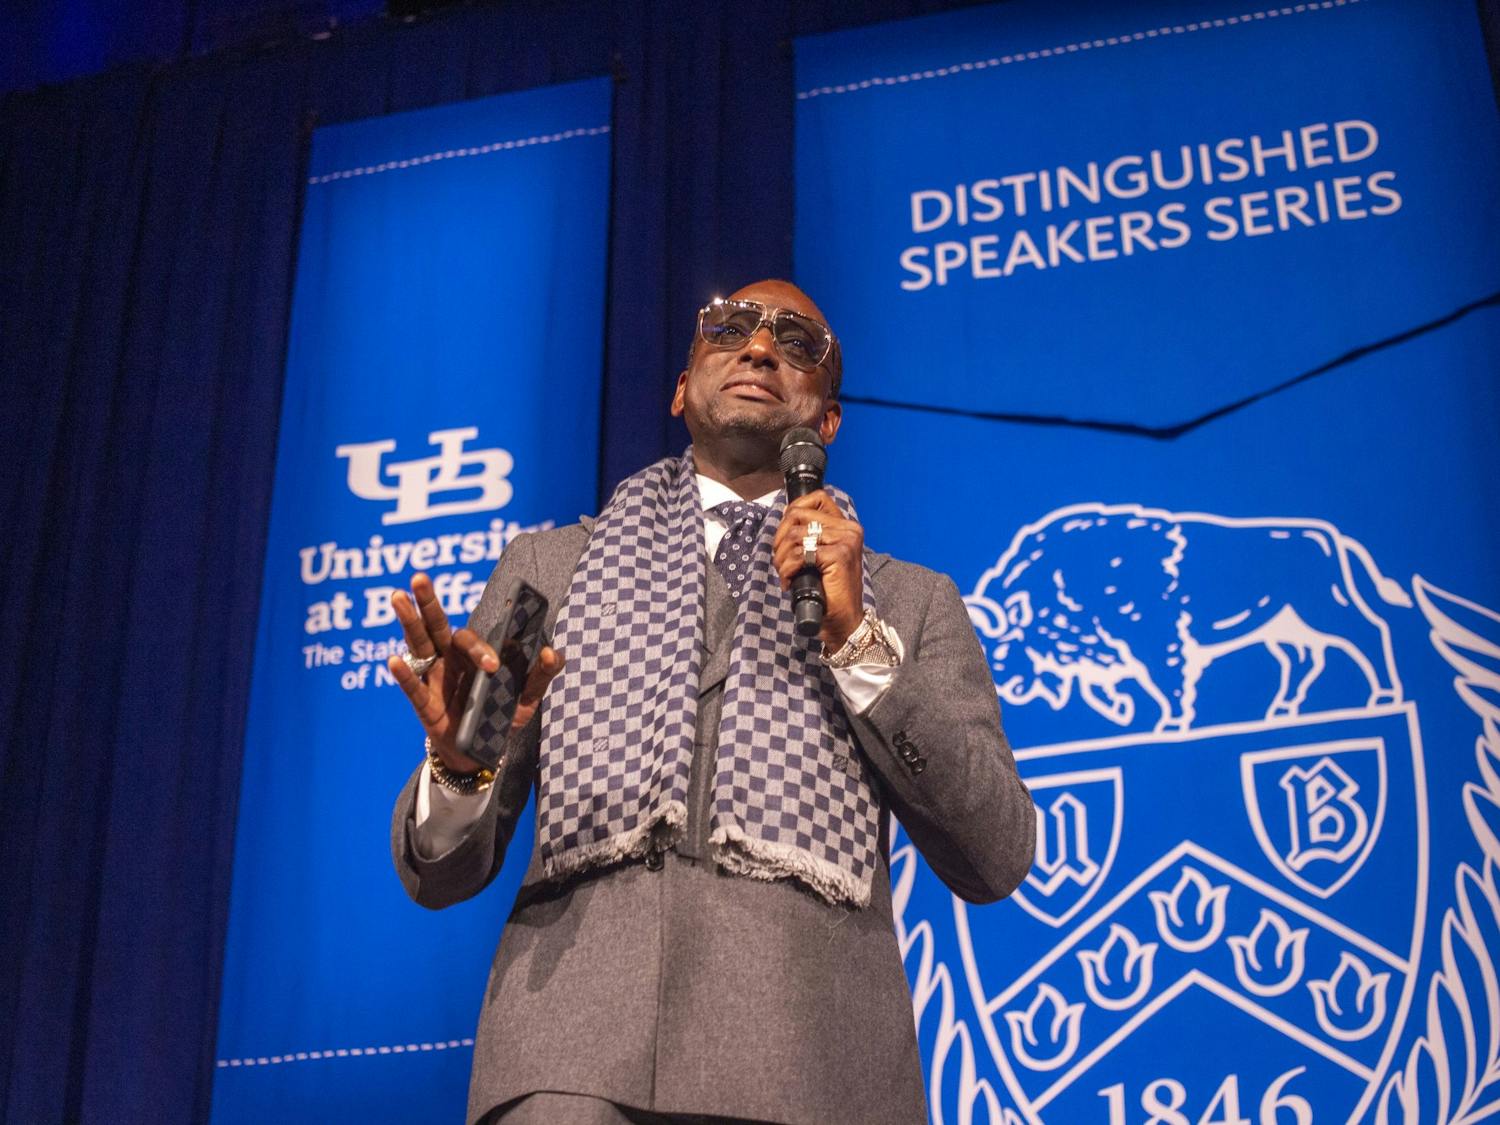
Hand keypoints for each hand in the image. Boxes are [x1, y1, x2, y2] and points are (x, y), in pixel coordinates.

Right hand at [386, 573, 564, 774]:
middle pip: (436, 625)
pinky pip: (412, 687)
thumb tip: (552, 652)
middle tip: (419, 577)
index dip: (481, 650)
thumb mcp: (527, 698)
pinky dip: (404, 674)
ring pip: (418, 644)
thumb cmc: (501, 718)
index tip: (493, 667)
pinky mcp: (424, 705)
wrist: (482, 754)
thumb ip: (541, 674)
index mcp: (472, 654)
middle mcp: (449, 660)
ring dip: (408, 622)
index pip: (471, 640)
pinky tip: (394, 660)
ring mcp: (433, 679)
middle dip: (428, 602)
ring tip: (398, 597)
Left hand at [772, 491, 863, 650]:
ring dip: (781, 557)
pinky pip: (799, 554)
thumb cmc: (830, 592)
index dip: (792, 511)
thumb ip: (812, 536)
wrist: (844, 621)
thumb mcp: (821, 557)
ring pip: (795, 535)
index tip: (785, 533)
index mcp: (847, 526)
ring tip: (785, 573)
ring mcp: (846, 541)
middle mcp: (849, 529)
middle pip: (798, 514)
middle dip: (780, 538)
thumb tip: (786, 518)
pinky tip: (790, 582)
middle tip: (780, 560)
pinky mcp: (839, 555)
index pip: (817, 499)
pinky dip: (787, 569)